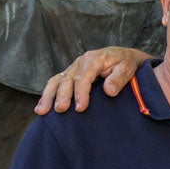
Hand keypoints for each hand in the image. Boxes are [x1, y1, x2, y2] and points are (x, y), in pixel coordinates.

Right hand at [35, 47, 151, 113]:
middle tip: (61, 110)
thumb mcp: (127, 68)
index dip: (81, 93)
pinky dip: (48, 94)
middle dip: (62, 95)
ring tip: (42, 111)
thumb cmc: (125, 63)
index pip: (83, 77)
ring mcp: (74, 68)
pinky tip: (42, 107)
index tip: (81, 108)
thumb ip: (119, 78)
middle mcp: (80, 62)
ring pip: (57, 80)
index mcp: (93, 59)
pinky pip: (56, 83)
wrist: (123, 57)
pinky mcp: (71, 74)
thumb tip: (109, 91)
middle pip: (67, 79)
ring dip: (48, 96)